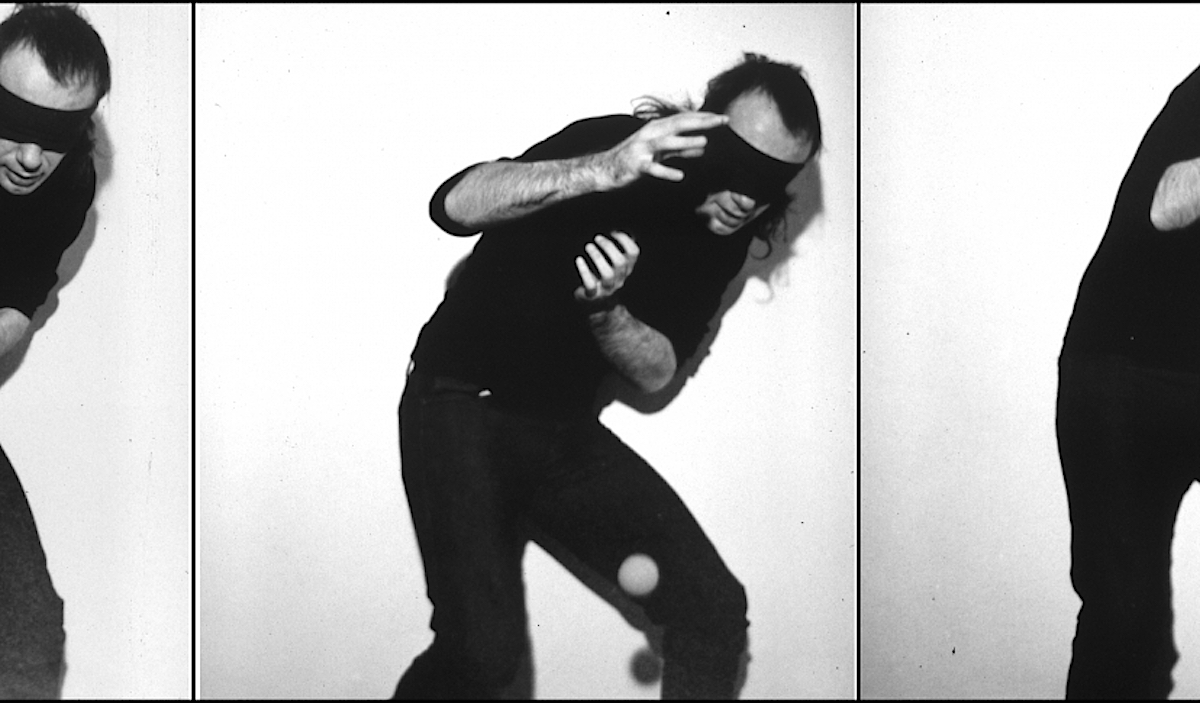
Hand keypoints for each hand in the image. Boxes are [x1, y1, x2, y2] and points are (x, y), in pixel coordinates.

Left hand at [574, 231, 638, 303]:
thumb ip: (618, 248)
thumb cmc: (605, 278)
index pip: (633, 253)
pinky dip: (584, 270)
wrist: (598, 307)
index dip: (625, 240)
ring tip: (588, 246)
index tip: (613, 232)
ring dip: (598, 257)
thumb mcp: (614, 265)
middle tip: (597, 238)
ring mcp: (607, 288)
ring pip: (607, 274)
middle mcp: (619, 278)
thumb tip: (617, 227)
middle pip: (620, 262)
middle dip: (609, 248)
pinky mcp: (593, 295)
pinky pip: (590, 284)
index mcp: (626, 268)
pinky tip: (579, 259)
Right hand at [596, 111, 728, 189]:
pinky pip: (653, 169)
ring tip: (704, 143)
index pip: (684, 119)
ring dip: (685, 142)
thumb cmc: (636, 159)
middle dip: (701, 122)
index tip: (723, 118)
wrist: (606, 169)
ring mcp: (642, 149)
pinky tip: (680, 176)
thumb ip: (681, 149)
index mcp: (657, 128)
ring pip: (666, 142)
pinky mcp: (636, 165)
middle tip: (721, 121)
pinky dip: (666, 172)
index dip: (704, 117)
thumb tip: (703, 147)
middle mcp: (650, 134)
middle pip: (679, 124)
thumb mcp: (661, 152)